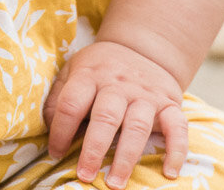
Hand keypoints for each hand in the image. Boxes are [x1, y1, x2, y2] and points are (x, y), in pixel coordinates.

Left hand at [43, 41, 186, 187]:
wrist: (141, 47)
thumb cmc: (100, 68)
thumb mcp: (74, 71)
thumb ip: (59, 96)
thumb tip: (46, 126)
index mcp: (90, 75)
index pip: (72, 103)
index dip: (61, 131)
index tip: (55, 153)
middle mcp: (118, 84)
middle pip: (105, 117)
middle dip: (94, 149)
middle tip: (85, 176)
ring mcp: (145, 93)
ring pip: (137, 126)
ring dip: (126, 157)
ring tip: (115, 183)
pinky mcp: (169, 103)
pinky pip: (177, 127)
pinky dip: (176, 150)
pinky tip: (169, 172)